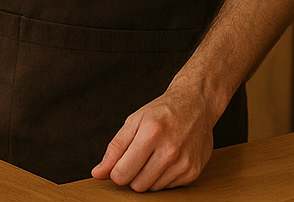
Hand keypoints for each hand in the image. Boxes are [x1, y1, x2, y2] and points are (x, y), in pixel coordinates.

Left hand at [90, 82, 219, 191]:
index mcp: (151, 133)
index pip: (122, 173)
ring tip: (154, 156)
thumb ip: (114, 149)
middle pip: (137, 185)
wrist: (196, 105)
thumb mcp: (133, 122)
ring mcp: (184, 163)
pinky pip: (169, 187)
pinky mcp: (193, 172)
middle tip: (138, 158)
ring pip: (153, 189)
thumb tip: (98, 173)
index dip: (116, 172)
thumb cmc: (162, 112)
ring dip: (148, 177)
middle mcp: (170, 150)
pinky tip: (167, 160)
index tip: (119, 164)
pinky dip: (164, 177)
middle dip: (132, 175)